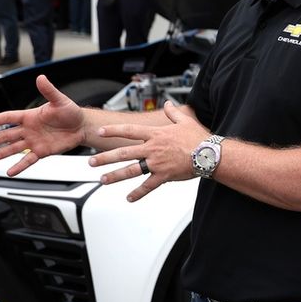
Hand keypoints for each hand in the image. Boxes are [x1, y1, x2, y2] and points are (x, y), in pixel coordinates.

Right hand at [0, 75, 85, 175]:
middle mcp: (29, 129)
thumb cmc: (70, 112)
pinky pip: (28, 160)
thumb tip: (41, 78)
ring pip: (13, 148)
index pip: (10, 117)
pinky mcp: (41, 151)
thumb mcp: (59, 101)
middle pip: (6, 135)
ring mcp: (34, 141)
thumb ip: (48, 90)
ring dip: (0, 154)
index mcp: (30, 116)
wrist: (81, 127)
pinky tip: (10, 171)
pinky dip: (19, 166)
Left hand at [89, 102, 207, 201]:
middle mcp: (152, 148)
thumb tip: (167, 103)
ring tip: (103, 180)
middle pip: (124, 152)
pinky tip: (129, 198)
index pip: (129, 131)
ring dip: (115, 176)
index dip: (113, 130)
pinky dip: (138, 193)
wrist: (209, 154)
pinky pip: (148, 186)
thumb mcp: (184, 120)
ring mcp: (157, 163)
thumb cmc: (198, 138)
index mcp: (156, 134)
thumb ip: (173, 112)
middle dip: (105, 157)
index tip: (100, 132)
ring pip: (131, 170)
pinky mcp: (164, 176)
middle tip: (91, 161)